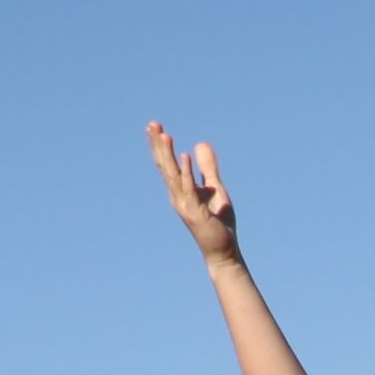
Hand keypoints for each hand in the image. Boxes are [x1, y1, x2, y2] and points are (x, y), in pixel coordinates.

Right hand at [145, 122, 240, 265]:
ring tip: (164, 134)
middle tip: (152, 123)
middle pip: (165, 166)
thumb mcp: (215, 189)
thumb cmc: (218, 222)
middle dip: (158, 145)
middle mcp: (177, 196)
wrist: (223, 251)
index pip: (167, 164)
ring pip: (174, 175)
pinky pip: (190, 188)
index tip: (154, 126)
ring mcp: (184, 204)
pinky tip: (184, 156)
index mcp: (180, 190)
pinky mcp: (196, 212)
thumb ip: (208, 168)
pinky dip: (187, 172)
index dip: (160, 145)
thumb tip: (199, 144)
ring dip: (168, 154)